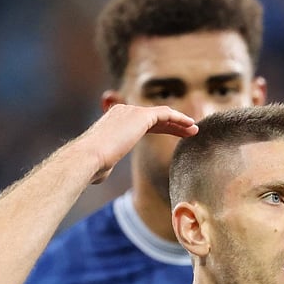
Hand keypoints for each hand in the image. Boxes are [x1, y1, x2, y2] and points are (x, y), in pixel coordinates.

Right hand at [76, 104, 197, 183]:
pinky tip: (190, 125)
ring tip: (194, 129)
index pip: (142, 121)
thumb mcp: (99, 164)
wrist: (88, 157)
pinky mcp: (141, 115)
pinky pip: (165, 114)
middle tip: (188, 131)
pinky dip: (179, 118)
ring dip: (179, 121)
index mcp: (113, 120)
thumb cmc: (91, 166)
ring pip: (162, 114)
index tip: (173, 134)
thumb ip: (105, 164)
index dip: (160, 128)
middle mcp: (122, 111)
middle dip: (172, 124)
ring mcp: (131, 111)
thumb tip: (102, 172)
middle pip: (153, 116)